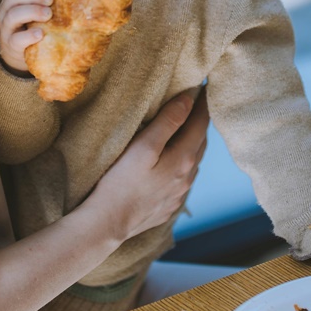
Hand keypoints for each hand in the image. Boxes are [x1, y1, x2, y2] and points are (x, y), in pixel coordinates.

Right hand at [0, 0, 51, 72]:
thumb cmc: (35, 29)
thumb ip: (49, 0)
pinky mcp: (11, 46)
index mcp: (14, 1)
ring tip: (48, 15)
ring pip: (13, 14)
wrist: (22, 61)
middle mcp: (7, 12)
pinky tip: (40, 34)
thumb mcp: (39, 12)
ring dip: (33, 11)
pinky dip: (29, 35)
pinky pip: (17, 38)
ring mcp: (7, 29)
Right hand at [83, 88, 209, 242]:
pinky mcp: (168, 206)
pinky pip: (183, 179)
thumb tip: (189, 100)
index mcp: (184, 159)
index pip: (201, 124)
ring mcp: (179, 194)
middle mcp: (187, 178)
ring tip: (185, 129)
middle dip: (198, 122)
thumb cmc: (120, 182)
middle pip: (200, 143)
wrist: (108, 224)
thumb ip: (168, 122)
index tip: (203, 87)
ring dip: (192, 144)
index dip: (202, 104)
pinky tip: (172, 163)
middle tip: (194, 105)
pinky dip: (182, 164)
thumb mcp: (143, 146)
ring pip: (193, 162)